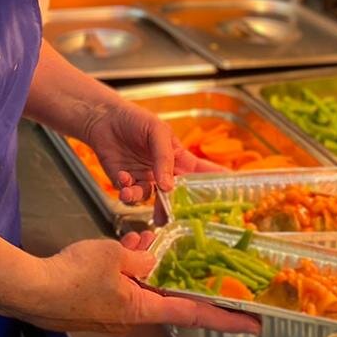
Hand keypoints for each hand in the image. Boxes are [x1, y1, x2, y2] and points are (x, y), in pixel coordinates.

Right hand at [0, 231, 260, 336]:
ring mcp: (110, 316)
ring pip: (138, 287)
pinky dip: (122, 268)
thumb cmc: (75, 274)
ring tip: (138, 239)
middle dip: (169, 271)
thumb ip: (141, 257)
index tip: (253, 323)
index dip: (226, 318)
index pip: (193, 314)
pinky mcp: (92, 309)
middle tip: (173, 249)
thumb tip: (152, 258)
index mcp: (143, 309)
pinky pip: (118, 288)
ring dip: (142, 265)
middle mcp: (131, 319)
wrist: (30, 289)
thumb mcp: (115, 255)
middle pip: (162, 295)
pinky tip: (117, 248)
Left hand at [81, 102, 220, 204]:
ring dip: (142, 199)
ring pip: (151, 201)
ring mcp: (146, 179)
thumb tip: (168, 187)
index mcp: (179, 158)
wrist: (104, 119)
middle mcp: (165, 172)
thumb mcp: (157, 131)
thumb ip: (164, 158)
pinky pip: (131, 196)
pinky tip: (122, 177)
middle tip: (172, 217)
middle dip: (176, 208)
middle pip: (178, 196)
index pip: (202, 174)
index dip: (217, 185)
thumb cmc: (135, 119)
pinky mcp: (127, 183)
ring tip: (131, 190)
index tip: (231, 199)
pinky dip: (126, 192)